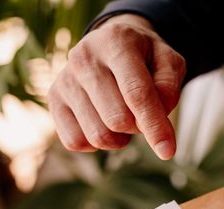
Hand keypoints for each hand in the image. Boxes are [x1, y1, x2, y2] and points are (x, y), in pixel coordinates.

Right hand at [48, 14, 185, 158]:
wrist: (112, 45)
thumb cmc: (146, 58)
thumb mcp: (169, 62)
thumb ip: (169, 87)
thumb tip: (157, 117)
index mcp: (116, 42)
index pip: (136, 93)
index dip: (154, 126)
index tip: (168, 152)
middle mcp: (84, 58)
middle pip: (118, 120)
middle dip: (139, 127)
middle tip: (142, 113)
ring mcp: (64, 80)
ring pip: (98, 136)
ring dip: (120, 138)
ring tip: (124, 115)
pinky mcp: (53, 101)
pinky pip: (76, 142)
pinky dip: (96, 143)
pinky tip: (103, 123)